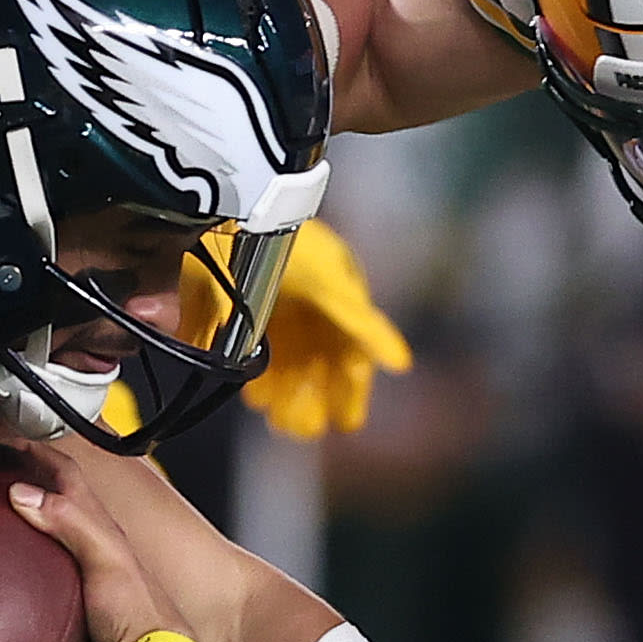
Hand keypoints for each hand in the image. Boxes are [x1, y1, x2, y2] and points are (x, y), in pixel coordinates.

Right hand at [1, 445, 189, 641]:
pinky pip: (36, 570)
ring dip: (15, 515)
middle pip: (49, 496)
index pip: (63, 472)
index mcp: (97, 525)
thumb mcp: (107, 560)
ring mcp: (78, 573)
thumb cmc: (142, 615)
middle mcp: (87, 544)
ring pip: (42, 531)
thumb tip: (24, 492)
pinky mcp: (68, 603)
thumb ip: (71, 522)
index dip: (33, 449)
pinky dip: (17, 559)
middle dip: (17, 474)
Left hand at [212, 220, 411, 438]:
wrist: (241, 213)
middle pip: (320, 364)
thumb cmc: (294, 245)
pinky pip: (259, 351)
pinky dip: (260, 376)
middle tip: (303, 428)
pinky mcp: (242, 308)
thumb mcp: (332, 285)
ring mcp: (278, 308)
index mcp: (337, 299)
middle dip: (314, 398)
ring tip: (282, 420)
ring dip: (288, 394)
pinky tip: (258, 399)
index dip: (351, 390)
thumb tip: (401, 362)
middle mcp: (311, 306)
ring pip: (290, 363)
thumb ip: (364, 325)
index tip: (346, 423)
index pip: (352, 354)